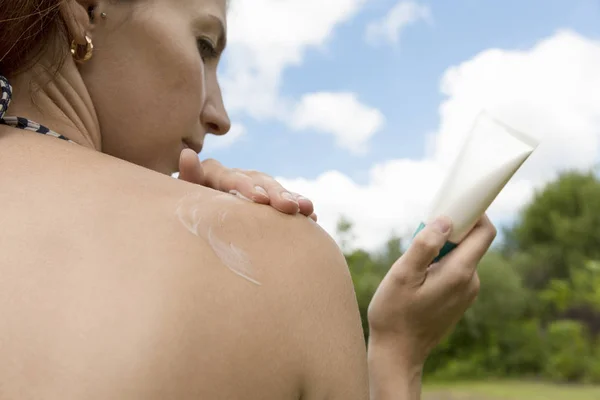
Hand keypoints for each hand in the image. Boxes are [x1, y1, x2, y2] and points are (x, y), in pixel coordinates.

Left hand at [178, 149, 316, 220]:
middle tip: (290, 207)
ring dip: (292, 198)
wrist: (193, 213)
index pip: (234, 179)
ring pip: (276, 190)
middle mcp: (239, 176)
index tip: (260, 199)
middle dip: (276, 194)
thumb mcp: (185, 192)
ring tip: (307, 209)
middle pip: (261, 182)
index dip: (247, 187)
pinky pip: (284, 202)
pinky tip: (311, 216)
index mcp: (217, 173)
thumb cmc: (185, 205)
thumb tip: (187, 153)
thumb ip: (189, 175)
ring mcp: (255, 187)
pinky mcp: (265, 200)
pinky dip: (297, 207)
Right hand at [367, 215, 496, 368]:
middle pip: (471, 241)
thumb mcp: (403, 275)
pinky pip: (455, 270)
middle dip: (448, 231)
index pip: (485, 231)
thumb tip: (446, 220)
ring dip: (441, 250)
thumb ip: (426, 245)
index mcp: (460, 272)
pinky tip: (418, 280)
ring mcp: (467, 293)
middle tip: (419, 237)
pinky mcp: (459, 300)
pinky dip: (440, 265)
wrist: (398, 354)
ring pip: (460, 256)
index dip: (474, 212)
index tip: (452, 205)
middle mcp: (471, 282)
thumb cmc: (395, 314)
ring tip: (413, 266)